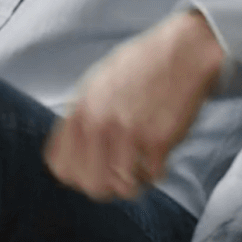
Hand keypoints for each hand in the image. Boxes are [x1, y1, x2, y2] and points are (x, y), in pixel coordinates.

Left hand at [44, 10, 224, 200]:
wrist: (182, 52)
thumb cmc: (140, 67)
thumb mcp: (96, 85)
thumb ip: (82, 116)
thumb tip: (71, 151)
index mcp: (79, 110)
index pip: (59, 166)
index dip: (76, 175)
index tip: (92, 171)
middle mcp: (98, 123)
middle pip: (88, 184)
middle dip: (105, 187)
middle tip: (119, 175)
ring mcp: (128, 133)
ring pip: (120, 188)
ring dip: (133, 183)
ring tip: (141, 167)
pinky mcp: (159, 140)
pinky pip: (154, 177)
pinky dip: (158, 172)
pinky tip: (160, 155)